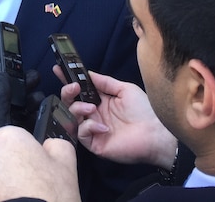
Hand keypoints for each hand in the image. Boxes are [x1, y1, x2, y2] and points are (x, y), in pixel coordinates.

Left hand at [0, 126, 79, 201]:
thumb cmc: (47, 197)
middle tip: (29, 192)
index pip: (18, 143)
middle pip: (0, 161)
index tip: (38, 175)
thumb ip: (58, 146)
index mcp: (7, 138)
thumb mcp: (66, 167)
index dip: (30, 160)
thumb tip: (51, 145)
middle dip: (11, 174)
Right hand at [55, 67, 176, 168]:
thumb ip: (105, 82)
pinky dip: (89, 127)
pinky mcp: (95, 144)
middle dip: (67, 93)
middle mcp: (94, 114)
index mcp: (100, 101)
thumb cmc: (145, 110)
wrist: (156, 132)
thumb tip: (88, 73)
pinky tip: (103, 127)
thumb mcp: (124, 89)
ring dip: (77, 109)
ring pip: (71, 118)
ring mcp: (94, 129)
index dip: (68, 79)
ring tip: (91, 107)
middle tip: (74, 88)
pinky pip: (81, 134)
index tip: (58, 69)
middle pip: (70, 103)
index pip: (80, 89)